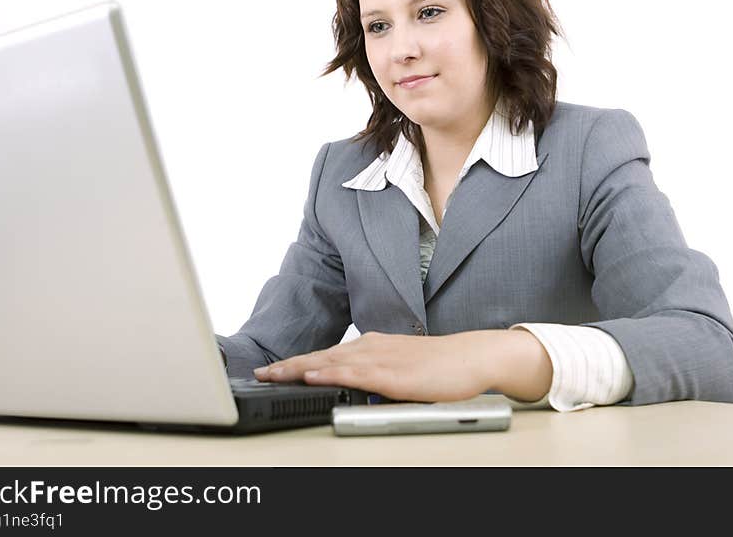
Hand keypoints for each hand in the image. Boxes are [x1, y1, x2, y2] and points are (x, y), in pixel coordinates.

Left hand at [253, 329, 551, 402]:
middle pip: (321, 356)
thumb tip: (354, 386)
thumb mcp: (400, 368)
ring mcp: (381, 359)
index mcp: (372, 346)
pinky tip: (314, 376)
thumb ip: (375, 374)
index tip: (272, 369)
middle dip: (288, 365)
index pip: (327, 355)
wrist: (472, 357)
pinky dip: (331, 374)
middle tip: (259, 373)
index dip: (298, 362)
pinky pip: (356, 373)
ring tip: (274, 374)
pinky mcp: (394, 374)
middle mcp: (371, 347)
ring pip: (332, 362)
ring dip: (300, 368)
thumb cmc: (440, 364)